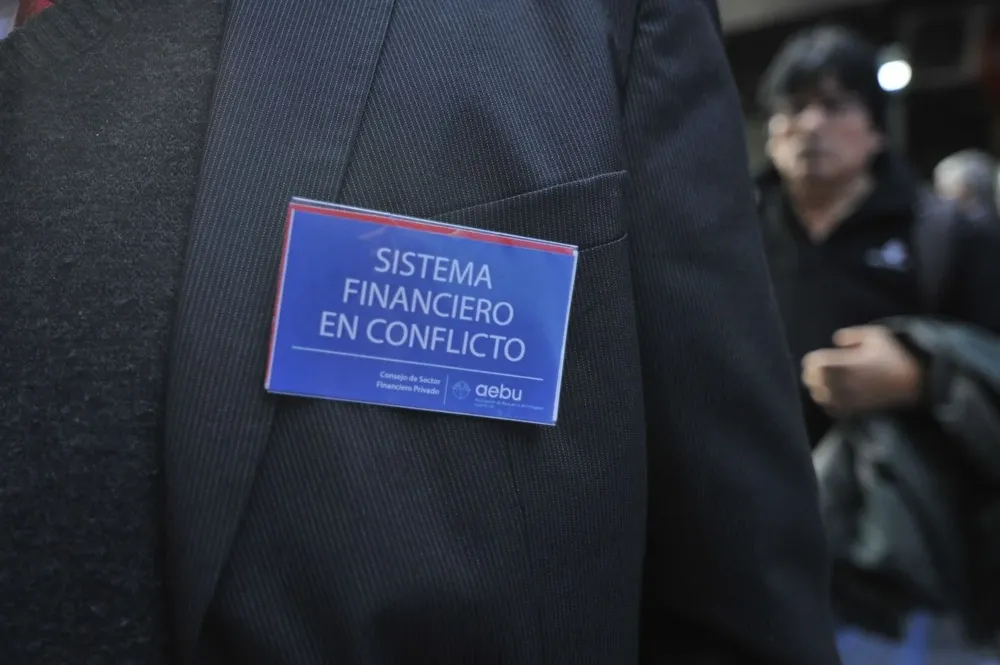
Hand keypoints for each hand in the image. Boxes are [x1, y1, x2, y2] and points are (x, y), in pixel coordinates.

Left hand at [801, 325, 923, 416]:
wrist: (915, 382)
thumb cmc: (895, 356)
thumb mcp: (876, 335)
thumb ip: (852, 335)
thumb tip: (836, 340)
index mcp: (842, 363)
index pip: (812, 363)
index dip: (814, 360)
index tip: (821, 357)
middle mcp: (839, 382)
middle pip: (810, 380)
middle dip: (813, 374)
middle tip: (821, 370)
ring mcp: (846, 398)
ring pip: (818, 396)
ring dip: (819, 389)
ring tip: (827, 383)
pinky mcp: (854, 410)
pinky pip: (831, 410)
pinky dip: (829, 404)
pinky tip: (836, 397)